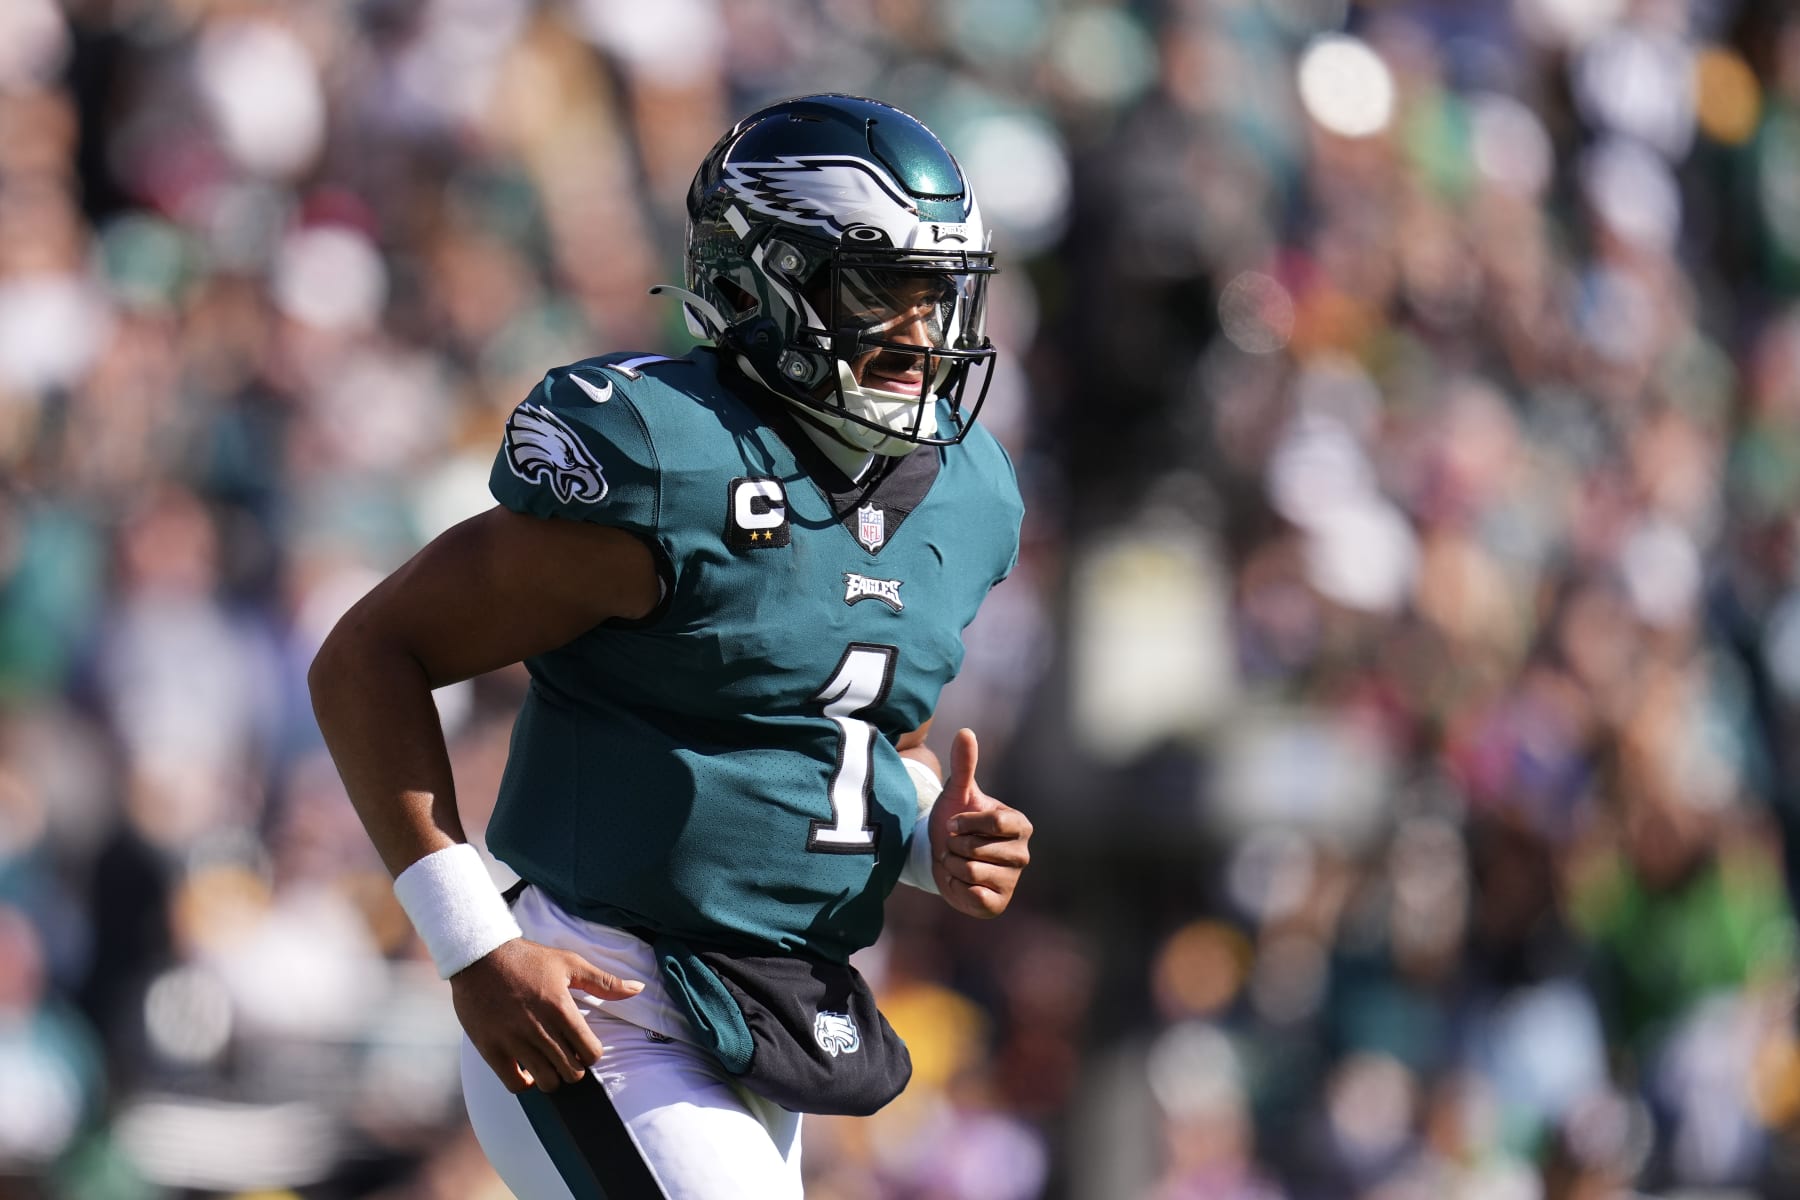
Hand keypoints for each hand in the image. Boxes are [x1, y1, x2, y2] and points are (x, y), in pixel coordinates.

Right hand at [451, 938, 644, 1092]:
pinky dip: (525, 1084)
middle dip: (575, 1067)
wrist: (480, 956)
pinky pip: (515, 1084)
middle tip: (567, 1055)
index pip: (591, 1052)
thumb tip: (638, 988)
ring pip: (547, 1082)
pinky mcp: (491, 1049)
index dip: (592, 1053)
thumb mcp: (569, 963)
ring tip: (549, 1062)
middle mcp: (539, 1029)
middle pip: (572, 1072)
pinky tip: (528, 1070)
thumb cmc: (527, 959)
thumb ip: (605, 982)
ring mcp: (514, 1041)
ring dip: (553, 1076)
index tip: (584, 1047)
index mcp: (561, 1009)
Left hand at [928, 728, 1032, 917]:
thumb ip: (963, 764)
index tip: (952, 823)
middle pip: (978, 849)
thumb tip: (965, 731)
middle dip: (955, 845)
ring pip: (971, 871)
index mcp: (1019, 824)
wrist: (942, 859)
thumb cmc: (954, 822)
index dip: (965, 823)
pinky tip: (959, 881)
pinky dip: (956, 886)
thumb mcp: (957, 793)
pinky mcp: (998, 903)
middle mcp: (1022, 853)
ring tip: (956, 861)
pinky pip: (971, 894)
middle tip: (955, 845)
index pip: (994, 822)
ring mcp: (1012, 880)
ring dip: (952, 865)